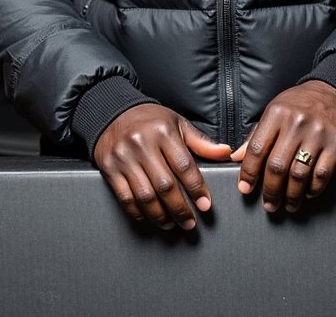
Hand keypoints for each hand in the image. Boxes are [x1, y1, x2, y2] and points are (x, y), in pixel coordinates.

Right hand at [93, 103, 230, 230]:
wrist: (113, 112)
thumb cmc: (150, 120)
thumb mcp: (177, 124)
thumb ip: (200, 142)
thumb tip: (226, 152)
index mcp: (163, 132)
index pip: (184, 166)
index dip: (197, 188)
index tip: (205, 205)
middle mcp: (143, 144)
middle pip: (165, 185)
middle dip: (180, 208)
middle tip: (190, 223)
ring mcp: (124, 157)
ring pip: (145, 195)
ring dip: (160, 215)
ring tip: (171, 224)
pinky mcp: (109, 168)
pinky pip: (125, 197)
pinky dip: (138, 211)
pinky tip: (149, 216)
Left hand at [230, 81, 335, 213]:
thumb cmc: (303, 102)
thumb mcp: (277, 109)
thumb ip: (257, 133)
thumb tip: (238, 157)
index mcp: (277, 113)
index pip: (256, 148)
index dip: (249, 172)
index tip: (245, 188)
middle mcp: (296, 123)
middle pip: (277, 166)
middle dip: (270, 190)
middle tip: (269, 204)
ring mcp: (318, 134)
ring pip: (299, 175)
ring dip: (291, 195)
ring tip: (288, 204)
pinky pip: (321, 175)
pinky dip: (313, 189)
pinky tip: (308, 193)